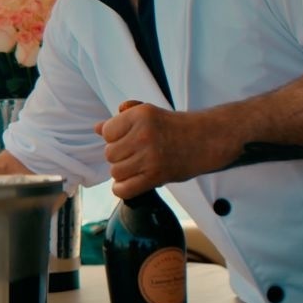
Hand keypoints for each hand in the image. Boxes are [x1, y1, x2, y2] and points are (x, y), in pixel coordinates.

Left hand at [94, 99, 235, 198]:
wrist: (205, 140)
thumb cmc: (173, 126)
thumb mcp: (148, 113)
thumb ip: (122, 119)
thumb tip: (97, 128)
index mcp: (139, 115)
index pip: (107, 132)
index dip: (114, 137)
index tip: (127, 139)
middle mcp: (143, 135)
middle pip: (109, 153)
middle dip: (119, 155)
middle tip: (135, 154)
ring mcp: (149, 156)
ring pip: (115, 171)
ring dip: (123, 171)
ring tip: (137, 166)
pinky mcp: (156, 176)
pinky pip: (123, 189)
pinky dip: (122, 189)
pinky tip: (131, 181)